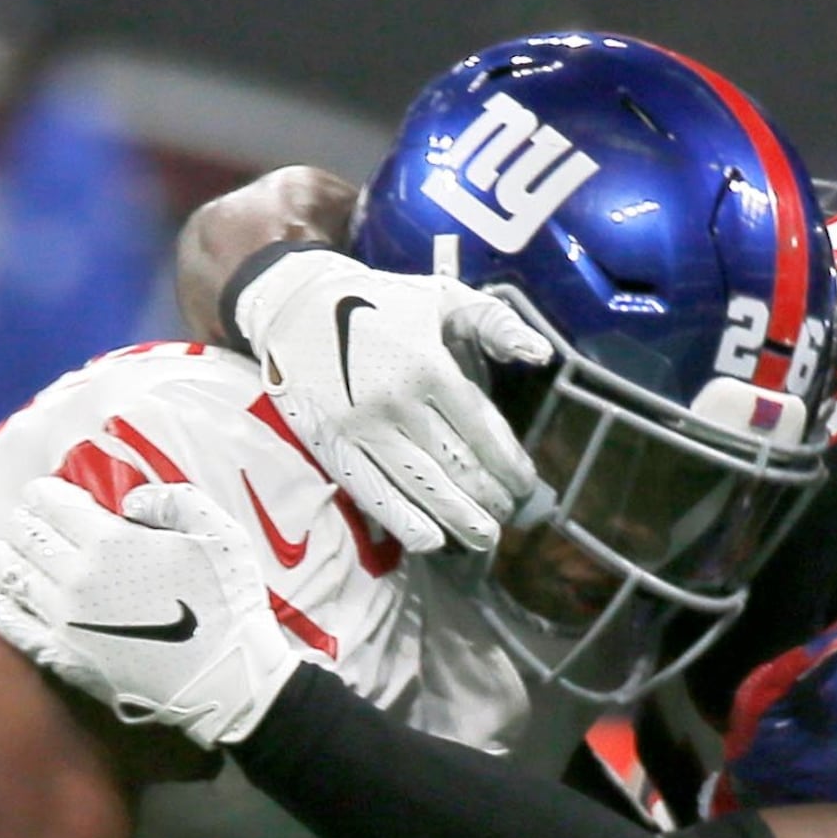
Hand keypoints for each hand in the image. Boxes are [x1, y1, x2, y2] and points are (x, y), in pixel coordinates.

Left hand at [0, 480, 302, 746]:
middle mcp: (75, 576)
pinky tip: (0, 598)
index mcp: (109, 540)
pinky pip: (15, 625)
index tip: (46, 494)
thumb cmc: (228, 606)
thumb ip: (174, 501)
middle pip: (28, 537)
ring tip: (4, 553)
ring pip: (14, 577)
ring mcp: (64, 619)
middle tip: (26, 523)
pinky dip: (2, 605)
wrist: (227, 682)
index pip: (53, 504)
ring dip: (6, 559)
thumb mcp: (219, 534)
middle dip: (25, 523)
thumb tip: (130, 500)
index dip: (46, 493)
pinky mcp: (63, 657)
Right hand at [237, 250, 548, 553]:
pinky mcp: (331, 444)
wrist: (296, 303)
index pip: (482, 430)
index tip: (524, 483)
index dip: (509, 463)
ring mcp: (361, 427)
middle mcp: (396, 400)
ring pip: (421, 485)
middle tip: (507, 513)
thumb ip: (495, 322)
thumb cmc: (382, 302)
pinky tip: (432, 541)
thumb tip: (540, 354)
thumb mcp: (442, 296)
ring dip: (459, 518)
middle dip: (489, 496)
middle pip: (456, 463)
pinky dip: (405, 522)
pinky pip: (373, 492)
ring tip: (485, 537)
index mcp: (428, 364)